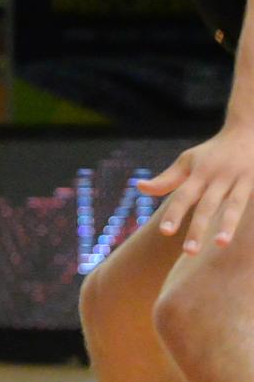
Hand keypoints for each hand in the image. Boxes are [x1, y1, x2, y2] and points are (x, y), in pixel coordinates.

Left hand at [139, 123, 253, 252]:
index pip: (183, 196)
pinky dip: (251, 215)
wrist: (249, 128)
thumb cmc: (213, 152)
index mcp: (199, 173)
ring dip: (228, 224)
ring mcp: (242, 179)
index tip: (165, 232)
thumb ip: (167, 179)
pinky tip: (248, 236)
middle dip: (198, 228)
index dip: (174, 213)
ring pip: (235, 204)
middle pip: (207, 205)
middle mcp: (219, 176)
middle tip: (189, 252)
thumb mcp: (188, 161)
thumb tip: (139, 188)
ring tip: (221, 245)